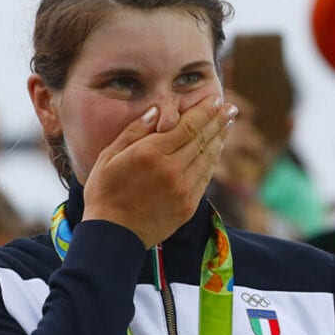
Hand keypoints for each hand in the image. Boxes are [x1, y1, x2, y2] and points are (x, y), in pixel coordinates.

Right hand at [82, 96, 237, 247]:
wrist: (113, 235)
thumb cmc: (104, 193)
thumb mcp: (109, 157)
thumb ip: (134, 131)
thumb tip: (156, 111)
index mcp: (151, 154)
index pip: (187, 126)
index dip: (204, 111)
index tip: (215, 99)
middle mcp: (172, 170)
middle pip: (202, 139)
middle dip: (218, 121)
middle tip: (230, 108)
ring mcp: (183, 190)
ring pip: (208, 158)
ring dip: (219, 139)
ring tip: (227, 124)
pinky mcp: (188, 206)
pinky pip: (205, 178)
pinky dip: (213, 161)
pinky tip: (215, 150)